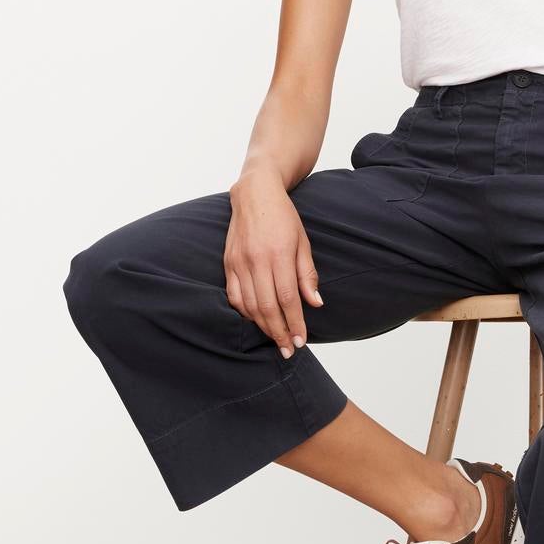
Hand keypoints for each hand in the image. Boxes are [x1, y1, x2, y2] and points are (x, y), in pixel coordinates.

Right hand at [225, 169, 323, 357]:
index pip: (288, 298)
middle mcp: (256, 260)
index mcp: (279, 254)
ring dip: (263, 326)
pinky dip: (245, 313)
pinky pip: (234, 296)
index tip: (301, 340)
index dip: (294, 322)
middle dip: (279, 332)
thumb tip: (315, 303)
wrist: (255, 194)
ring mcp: (239, 262)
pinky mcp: (228, 263)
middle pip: (267, 307)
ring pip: (249, 305)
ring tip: (276, 339)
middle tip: (288, 349)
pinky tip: (256, 320)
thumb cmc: (283, 218)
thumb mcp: (303, 242)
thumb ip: (307, 274)